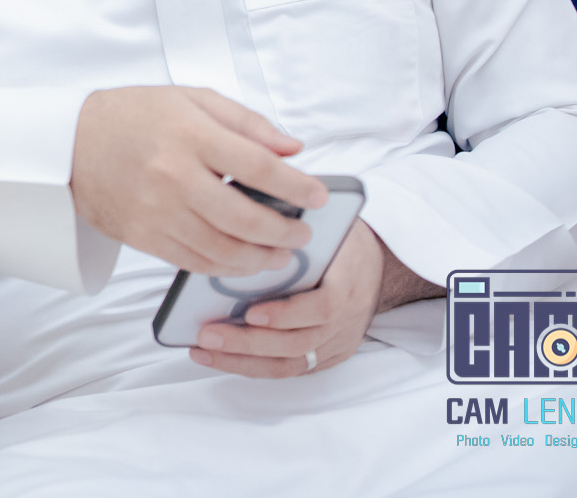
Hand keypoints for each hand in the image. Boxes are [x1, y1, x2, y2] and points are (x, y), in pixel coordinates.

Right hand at [71, 86, 326, 275]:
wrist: (68, 143)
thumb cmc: (133, 116)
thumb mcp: (190, 99)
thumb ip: (245, 122)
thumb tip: (293, 150)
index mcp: (189, 134)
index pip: (258, 166)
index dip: (297, 187)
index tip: (319, 196)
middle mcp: (173, 175)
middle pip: (245, 218)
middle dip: (285, 232)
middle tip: (302, 234)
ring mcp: (156, 210)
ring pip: (222, 250)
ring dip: (260, 259)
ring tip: (279, 255)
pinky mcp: (142, 236)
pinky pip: (193, 262)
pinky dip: (225, 268)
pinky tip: (242, 262)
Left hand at [191, 218, 393, 377]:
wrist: (373, 264)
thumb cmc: (335, 237)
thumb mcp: (322, 224)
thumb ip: (288, 225)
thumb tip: (235, 208)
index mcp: (349, 281)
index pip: (326, 306)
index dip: (289, 313)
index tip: (251, 312)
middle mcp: (348, 318)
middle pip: (300, 342)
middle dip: (249, 342)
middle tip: (206, 333)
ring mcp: (338, 342)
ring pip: (291, 363)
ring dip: (242, 359)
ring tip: (202, 349)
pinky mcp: (325, 357)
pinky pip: (288, 369)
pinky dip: (251, 366)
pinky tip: (217, 357)